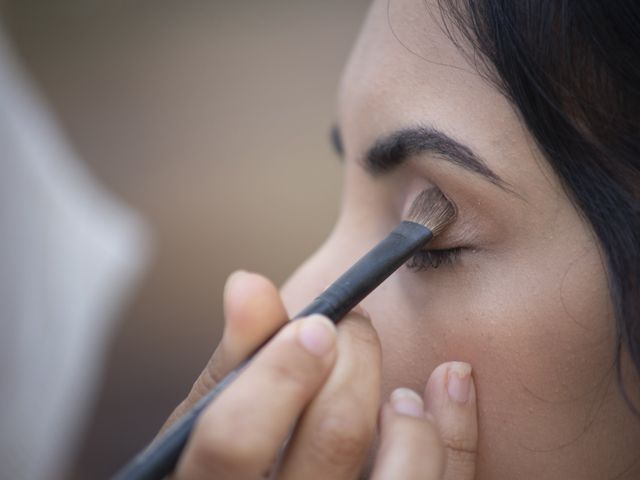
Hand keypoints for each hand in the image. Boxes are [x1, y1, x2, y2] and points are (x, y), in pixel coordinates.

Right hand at [163, 271, 477, 478]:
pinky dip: (456, 430)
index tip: (313, 326)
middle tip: (353, 328)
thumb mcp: (220, 418)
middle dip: (355, 363)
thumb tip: (248, 282)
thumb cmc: (248, 460)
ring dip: (409, 410)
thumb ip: (238, 357)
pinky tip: (451, 383)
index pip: (233, 444)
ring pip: (400, 477)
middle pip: (334, 440)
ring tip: (398, 388)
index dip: (277, 376)